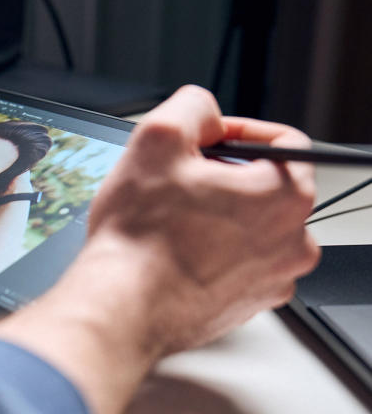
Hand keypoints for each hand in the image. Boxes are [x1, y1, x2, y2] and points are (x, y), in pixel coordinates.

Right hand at [0, 85, 318, 413]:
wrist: (121, 308)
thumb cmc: (139, 238)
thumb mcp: (157, 138)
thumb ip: (193, 106)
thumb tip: (206, 115)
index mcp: (285, 195)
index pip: (281, 141)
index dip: (234, 131)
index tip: (203, 142)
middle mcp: (292, 240)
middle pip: (263, 186)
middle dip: (220, 178)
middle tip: (174, 183)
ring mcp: (272, 278)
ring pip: (247, 227)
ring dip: (213, 216)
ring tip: (168, 222)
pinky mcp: (247, 305)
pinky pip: (234, 264)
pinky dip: (208, 254)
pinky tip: (171, 252)